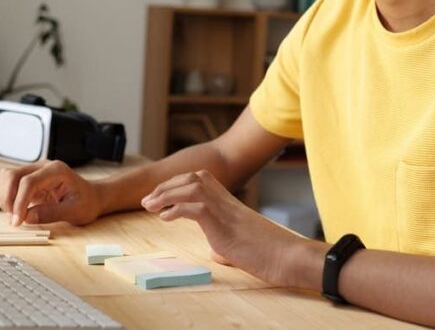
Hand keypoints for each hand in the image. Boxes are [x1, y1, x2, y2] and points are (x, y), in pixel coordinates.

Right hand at [0, 160, 102, 226]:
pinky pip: (11, 184)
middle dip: (8, 198)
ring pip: (8, 177)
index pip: (29, 182)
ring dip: (6, 197)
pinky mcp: (30, 180)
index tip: (18, 220)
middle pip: (13, 175)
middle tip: (14, 220)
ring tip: (16, 216)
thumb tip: (27, 217)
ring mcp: (35, 171)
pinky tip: (18, 211)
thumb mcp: (74, 211)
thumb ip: (51, 213)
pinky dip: (9, 197)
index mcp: (56, 170)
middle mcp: (43, 167)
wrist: (92, 197)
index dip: (19, 202)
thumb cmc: (87, 202)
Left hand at [141, 169, 311, 285]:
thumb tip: (216, 251)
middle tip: (147, 200)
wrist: (286, 256)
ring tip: (150, 206)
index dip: (176, 184)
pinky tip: (166, 218)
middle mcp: (225, 201)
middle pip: (192, 178)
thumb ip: (225, 243)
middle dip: (166, 186)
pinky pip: (195, 208)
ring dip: (166, 194)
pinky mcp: (223, 223)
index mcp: (228, 203)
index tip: (160, 195)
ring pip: (191, 187)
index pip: (199, 181)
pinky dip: (176, 209)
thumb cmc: (268, 252)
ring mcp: (225, 210)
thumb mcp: (240, 245)